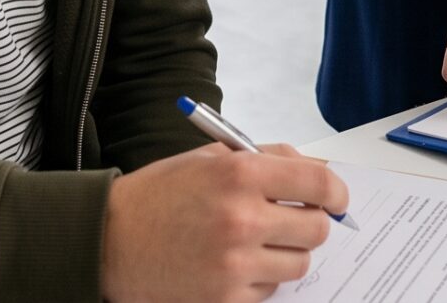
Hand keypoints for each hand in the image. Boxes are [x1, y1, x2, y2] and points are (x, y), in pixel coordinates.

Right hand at [101, 143, 348, 302]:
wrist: (110, 240)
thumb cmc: (160, 195)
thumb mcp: (211, 158)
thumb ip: (266, 159)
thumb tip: (317, 173)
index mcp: (240, 174)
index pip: (318, 181)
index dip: (337, 191)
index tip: (336, 198)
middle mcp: (242, 218)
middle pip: (317, 228)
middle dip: (310, 222)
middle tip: (293, 219)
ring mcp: (235, 264)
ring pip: (299, 263)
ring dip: (286, 252)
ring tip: (255, 242)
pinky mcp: (226, 298)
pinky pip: (270, 289)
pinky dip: (260, 278)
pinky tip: (232, 263)